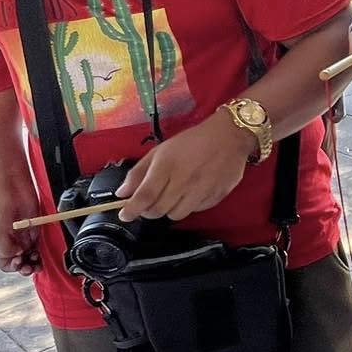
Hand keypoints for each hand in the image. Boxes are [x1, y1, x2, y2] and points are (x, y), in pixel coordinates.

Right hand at [0, 177, 42, 275]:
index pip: (8, 266)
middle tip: (31, 265)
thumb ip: (7, 252)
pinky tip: (42, 249)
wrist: (14, 193)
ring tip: (36, 257)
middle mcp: (14, 243)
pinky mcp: (36, 230)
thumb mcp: (1, 237)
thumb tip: (18, 258)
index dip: (15, 267)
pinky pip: (41, 244)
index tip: (19, 261)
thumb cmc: (3, 211)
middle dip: (28, 266)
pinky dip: (43, 250)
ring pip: (32, 256)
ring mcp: (25, 237)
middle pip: (23, 263)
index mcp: (3, 247)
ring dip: (36, 260)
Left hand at [116, 116, 253, 221]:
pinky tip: (190, 193)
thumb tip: (122, 193)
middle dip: (148, 211)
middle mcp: (184, 180)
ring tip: (171, 197)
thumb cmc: (192, 141)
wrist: (229, 137)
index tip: (124, 215)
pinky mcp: (215, 197)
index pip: (145, 196)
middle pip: (158, 210)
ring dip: (168, 210)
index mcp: (167, 165)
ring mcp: (201, 190)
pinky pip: (195, 211)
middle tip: (148, 204)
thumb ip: (139, 172)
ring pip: (175, 215)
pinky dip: (187, 206)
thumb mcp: (161, 150)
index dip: (131, 210)